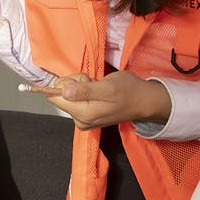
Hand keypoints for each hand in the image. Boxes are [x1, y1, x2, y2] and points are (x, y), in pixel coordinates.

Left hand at [48, 71, 170, 129]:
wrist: (143, 100)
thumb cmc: (129, 92)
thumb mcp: (107, 87)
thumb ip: (84, 90)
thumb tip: (63, 91)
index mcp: (83, 114)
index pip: (55, 98)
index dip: (66, 83)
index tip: (83, 80)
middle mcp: (79, 120)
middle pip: (61, 95)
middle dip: (75, 83)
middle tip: (93, 82)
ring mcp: (83, 118)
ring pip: (69, 94)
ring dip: (82, 85)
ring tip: (98, 86)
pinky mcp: (86, 114)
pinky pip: (77, 97)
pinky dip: (86, 90)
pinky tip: (99, 90)